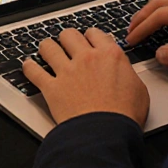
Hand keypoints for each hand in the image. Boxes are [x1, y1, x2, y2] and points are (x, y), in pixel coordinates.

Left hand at [23, 28, 148, 125]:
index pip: (94, 33)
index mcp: (109, 56)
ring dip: (47, 48)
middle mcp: (86, 59)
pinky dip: (29, 68)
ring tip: (47, 52)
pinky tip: (29, 66)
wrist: (106, 134)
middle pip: (69, 34)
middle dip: (67, 38)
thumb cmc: (124, 116)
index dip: (90, 36)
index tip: (89, 41)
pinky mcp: (52, 87)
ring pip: (49, 46)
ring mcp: (67, 71)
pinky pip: (33, 71)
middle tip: (67, 45)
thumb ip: (127, 73)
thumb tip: (124, 71)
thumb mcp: (139, 90)